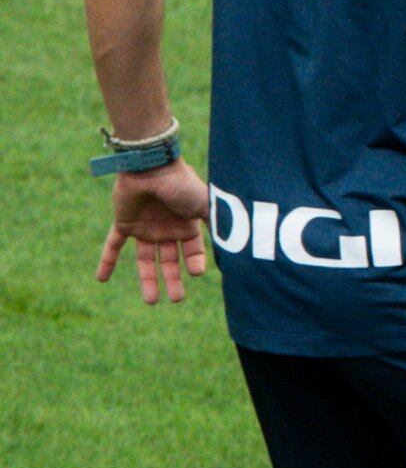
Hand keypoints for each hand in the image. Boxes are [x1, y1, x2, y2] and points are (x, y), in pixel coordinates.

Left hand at [94, 161, 210, 305]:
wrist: (150, 166)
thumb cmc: (181, 184)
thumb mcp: (206, 205)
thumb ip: (220, 225)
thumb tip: (241, 244)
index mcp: (186, 226)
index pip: (192, 252)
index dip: (194, 264)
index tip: (195, 274)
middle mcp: (166, 230)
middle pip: (169, 261)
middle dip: (173, 280)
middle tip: (176, 300)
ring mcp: (145, 228)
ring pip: (145, 260)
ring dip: (148, 280)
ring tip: (151, 301)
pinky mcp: (124, 224)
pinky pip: (114, 245)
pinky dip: (107, 261)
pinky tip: (101, 279)